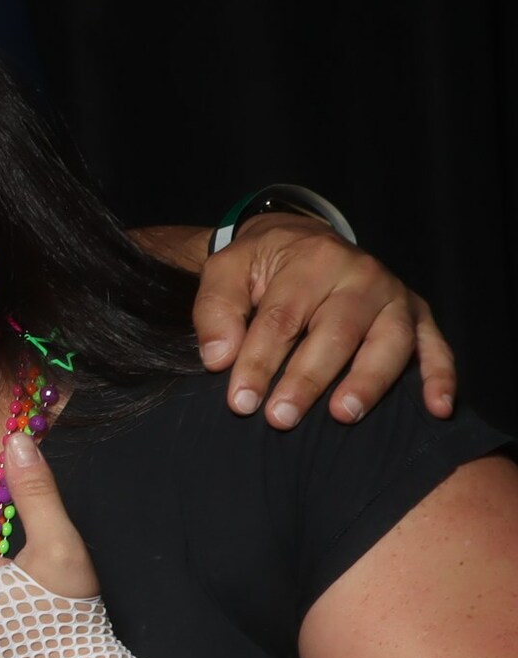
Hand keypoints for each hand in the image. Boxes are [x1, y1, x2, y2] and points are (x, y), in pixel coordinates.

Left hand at [194, 213, 455, 425]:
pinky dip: (440, 377)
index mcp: (312, 260)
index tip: (241, 401)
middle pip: (336, 332)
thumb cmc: (261, 265)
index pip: (282, 318)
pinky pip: (436, 346)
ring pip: (389, 341)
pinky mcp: (418, 314)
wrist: (302, 238)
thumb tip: (219, 358)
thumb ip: (216, 310)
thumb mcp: (226, 271)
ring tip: (343, 416)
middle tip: (280, 419)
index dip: (259, 362)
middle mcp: (361, 275)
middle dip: (307, 379)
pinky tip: (436, 410)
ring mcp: (394, 295)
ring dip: (368, 382)